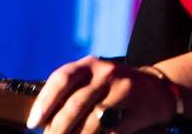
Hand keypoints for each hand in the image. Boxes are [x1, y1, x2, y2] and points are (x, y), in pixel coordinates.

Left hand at [27, 56, 175, 133]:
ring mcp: (122, 91)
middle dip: (57, 128)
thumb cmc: (114, 88)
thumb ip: (71, 92)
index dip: (44, 102)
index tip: (33, 123)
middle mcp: (106, 73)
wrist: (157, 90)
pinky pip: (108, 132)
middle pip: (75, 104)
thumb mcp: (94, 79)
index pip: (62, 79)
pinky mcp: (134, 112)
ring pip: (91, 122)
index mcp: (90, 64)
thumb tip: (42, 120)